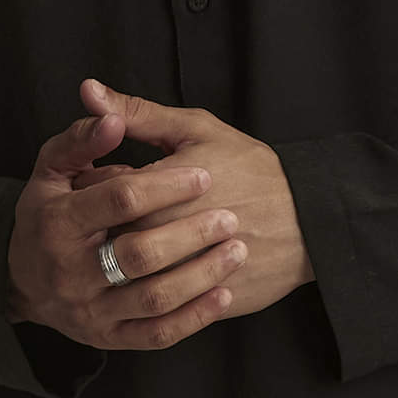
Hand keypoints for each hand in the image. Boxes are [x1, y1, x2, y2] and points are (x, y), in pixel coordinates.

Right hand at [8, 110, 246, 353]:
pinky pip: (157, 334)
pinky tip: (222, 293)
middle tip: (230, 216)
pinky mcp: (108, 337)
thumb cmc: (47, 214)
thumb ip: (82, 139)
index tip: (205, 175)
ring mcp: (91, 309)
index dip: (166, 185)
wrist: (22, 282)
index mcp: (58, 222)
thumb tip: (111, 115)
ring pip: (154, 297)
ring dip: (202, 275)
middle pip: (140, 253)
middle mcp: (71, 271)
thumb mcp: (52, 169)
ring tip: (236, 250)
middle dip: (192, 233)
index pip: (119, 200)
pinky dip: (194, 317)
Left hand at [70, 75, 314, 322]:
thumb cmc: (254, 170)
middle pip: (103, 239)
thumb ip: (137, 114)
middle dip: (106, 226)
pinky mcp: (193, 305)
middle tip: (133, 215)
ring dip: (126, 262)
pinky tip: (172, 266)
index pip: (94, 196)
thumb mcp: (197, 131)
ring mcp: (175, 276)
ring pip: (125, 277)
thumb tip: (88, 91)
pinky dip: (155, 287)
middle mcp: (158, 238)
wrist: (309, 223)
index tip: (112, 182)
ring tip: (153, 240)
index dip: (97, 188)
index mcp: (152, 191)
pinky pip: (157, 306)